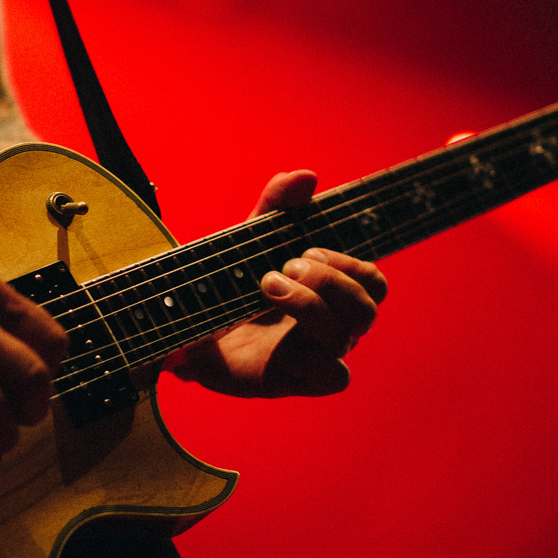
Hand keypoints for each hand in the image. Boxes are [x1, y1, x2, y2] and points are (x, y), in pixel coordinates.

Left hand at [168, 170, 386, 397]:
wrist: (183, 325)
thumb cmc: (227, 284)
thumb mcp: (249, 239)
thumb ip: (276, 207)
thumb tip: (307, 176)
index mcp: (329, 295)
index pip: (373, 282)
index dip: (352, 264)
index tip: (306, 247)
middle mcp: (331, 326)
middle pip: (368, 306)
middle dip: (329, 280)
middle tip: (283, 266)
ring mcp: (316, 355)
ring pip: (348, 337)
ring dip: (310, 307)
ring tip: (268, 287)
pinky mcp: (297, 381)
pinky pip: (334, 378)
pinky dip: (312, 357)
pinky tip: (280, 344)